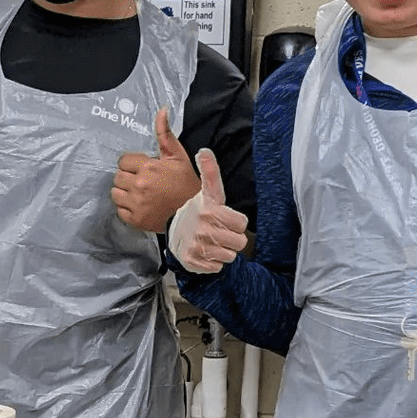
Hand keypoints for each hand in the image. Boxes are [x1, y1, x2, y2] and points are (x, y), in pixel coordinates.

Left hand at [112, 108, 201, 232]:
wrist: (195, 213)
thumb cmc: (187, 184)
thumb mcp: (178, 156)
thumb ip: (165, 134)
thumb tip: (161, 111)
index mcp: (148, 168)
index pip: (123, 161)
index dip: (132, 164)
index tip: (142, 169)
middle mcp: (139, 185)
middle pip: (117, 177)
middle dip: (127, 178)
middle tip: (141, 182)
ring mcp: (135, 204)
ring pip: (115, 194)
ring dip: (124, 193)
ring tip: (138, 194)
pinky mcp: (134, 220)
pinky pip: (119, 211)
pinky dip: (126, 208)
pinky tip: (139, 206)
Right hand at [168, 149, 248, 273]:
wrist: (174, 231)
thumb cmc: (197, 212)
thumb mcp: (208, 192)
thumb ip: (210, 172)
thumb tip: (204, 151)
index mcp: (210, 211)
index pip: (241, 223)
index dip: (235, 222)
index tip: (224, 219)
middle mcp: (203, 230)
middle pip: (239, 242)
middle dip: (231, 238)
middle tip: (219, 232)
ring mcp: (197, 247)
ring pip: (229, 256)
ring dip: (223, 251)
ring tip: (213, 242)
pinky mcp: (193, 262)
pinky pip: (217, 267)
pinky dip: (213, 262)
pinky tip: (205, 252)